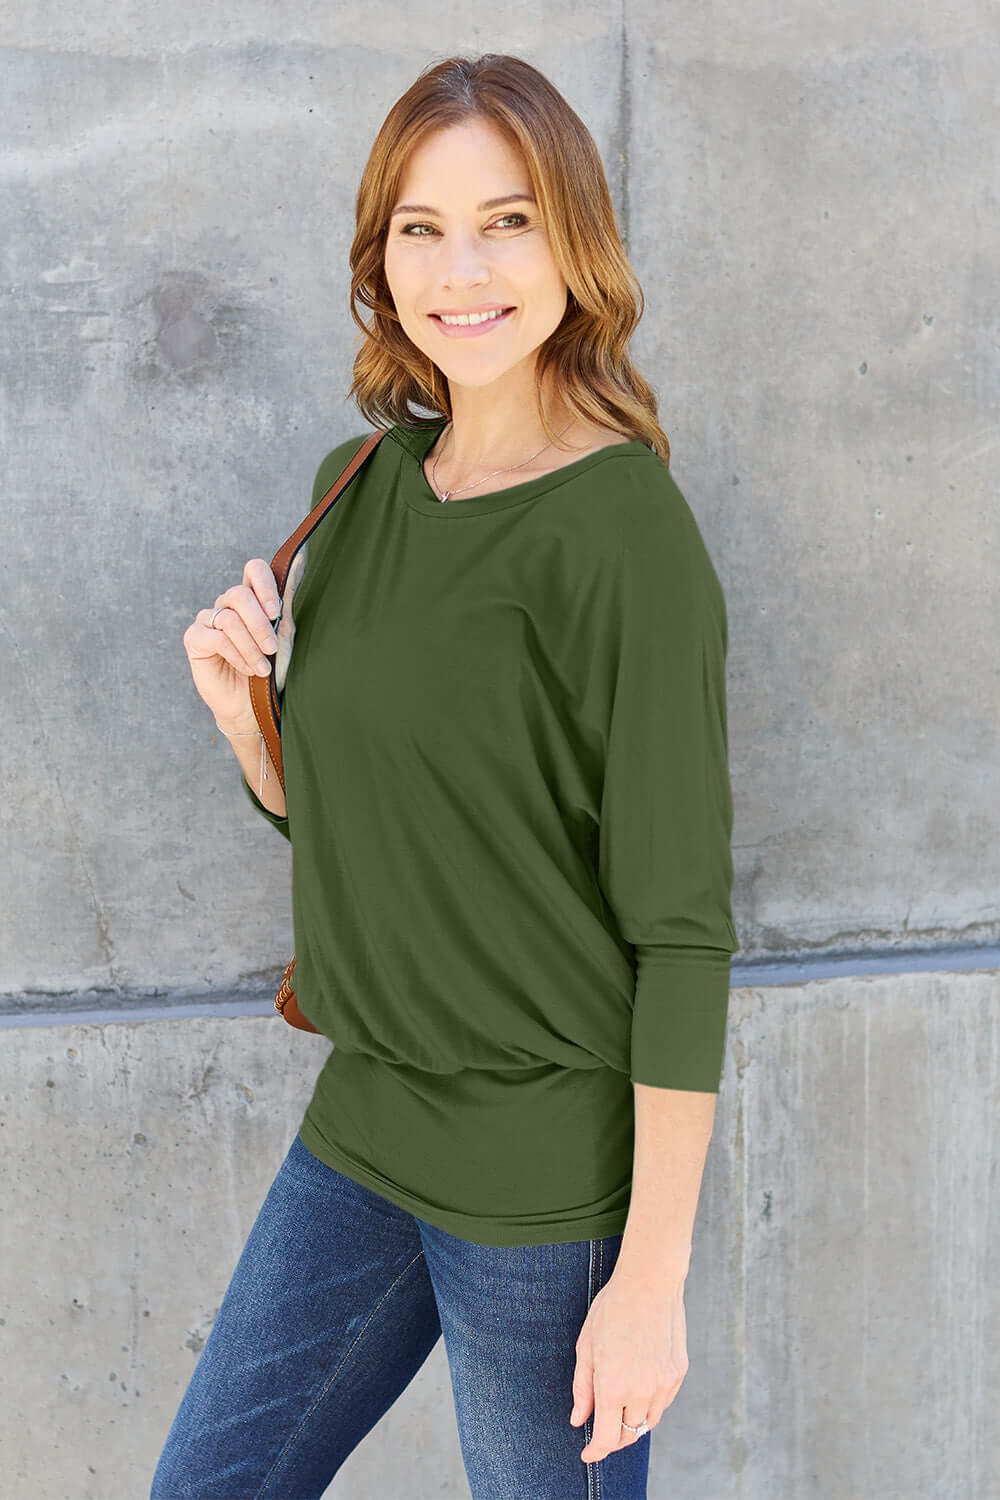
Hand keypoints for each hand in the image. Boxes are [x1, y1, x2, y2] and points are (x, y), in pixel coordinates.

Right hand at [183, 559, 280, 730]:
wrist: (254, 705)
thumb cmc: (271, 670)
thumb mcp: (283, 636)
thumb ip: (284, 606)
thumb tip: (296, 566)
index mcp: (252, 599)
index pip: (254, 570)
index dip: (264, 584)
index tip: (276, 613)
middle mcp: (228, 605)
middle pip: (239, 595)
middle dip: (260, 624)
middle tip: (272, 648)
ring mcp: (209, 620)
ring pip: (229, 618)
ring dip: (250, 646)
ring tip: (262, 668)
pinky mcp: (195, 638)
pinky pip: (216, 637)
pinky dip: (236, 655)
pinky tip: (246, 669)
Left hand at [568, 1260, 689, 1462]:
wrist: (650, 1282)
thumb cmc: (612, 1310)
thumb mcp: (586, 1346)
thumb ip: (582, 1388)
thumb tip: (577, 1420)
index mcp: (612, 1387)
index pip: (606, 1439)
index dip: (595, 1452)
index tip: (587, 1454)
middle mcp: (641, 1392)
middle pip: (628, 1435)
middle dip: (612, 1438)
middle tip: (600, 1429)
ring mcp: (663, 1384)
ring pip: (648, 1423)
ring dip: (632, 1423)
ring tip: (619, 1407)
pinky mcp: (678, 1374)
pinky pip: (663, 1403)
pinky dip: (649, 1405)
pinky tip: (639, 1387)